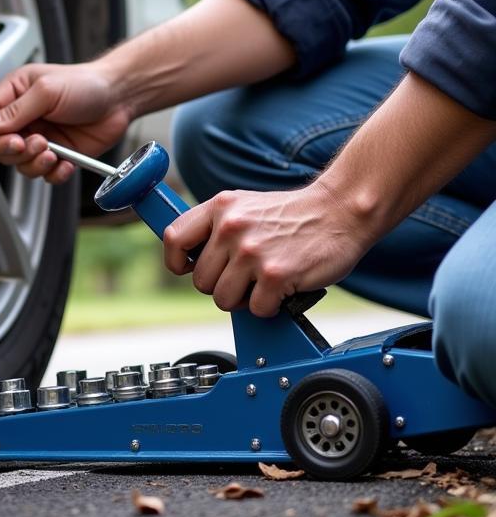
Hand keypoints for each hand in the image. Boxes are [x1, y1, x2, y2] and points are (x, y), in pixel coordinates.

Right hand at [0, 61, 130, 183]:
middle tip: (36, 143)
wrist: (120, 98)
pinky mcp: (57, 155)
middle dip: (17, 152)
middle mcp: (24, 118)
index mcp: (15, 94)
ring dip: (35, 164)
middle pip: (0, 147)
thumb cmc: (86, 84)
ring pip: (21, 165)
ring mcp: (40, 138)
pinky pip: (45, 174)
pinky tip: (65, 163)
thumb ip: (15, 110)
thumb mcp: (46, 91)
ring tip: (52, 152)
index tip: (11, 139)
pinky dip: (53, 174)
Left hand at [162, 181, 375, 316]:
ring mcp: (252, 252)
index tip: (188, 270)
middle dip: (222, 286)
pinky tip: (282, 288)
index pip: (174, 239)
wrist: (342, 210)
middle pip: (201, 281)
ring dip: (245, 300)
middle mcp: (232, 227)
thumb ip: (216, 227)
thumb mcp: (245, 206)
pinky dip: (270, 307)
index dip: (177, 262)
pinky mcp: (275, 275)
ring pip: (223, 299)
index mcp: (221, 207)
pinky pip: (256, 310)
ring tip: (263, 282)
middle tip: (247, 277)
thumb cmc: (294, 215)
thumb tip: (188, 260)